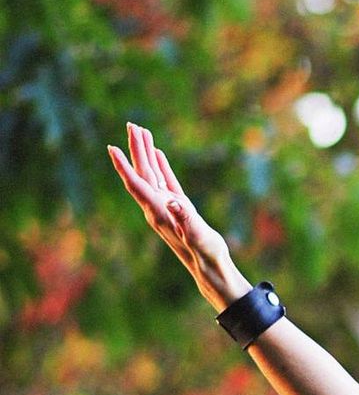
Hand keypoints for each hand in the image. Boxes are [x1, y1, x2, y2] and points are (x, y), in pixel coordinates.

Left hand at [107, 122, 244, 310]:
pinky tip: (157, 153)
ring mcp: (167, 207)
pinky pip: (165, 181)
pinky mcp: (178, 208)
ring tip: (142, 131)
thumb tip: (175, 202)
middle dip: (134, 150)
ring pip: (152, 174)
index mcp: (159, 213)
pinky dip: (160, 165)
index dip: (124, 166)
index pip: (137, 185)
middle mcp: (158, 208)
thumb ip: (187, 219)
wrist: (212, 270)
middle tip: (131, 125)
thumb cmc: (207, 256)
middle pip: (141, 174)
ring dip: (146, 153)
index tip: (111, 148)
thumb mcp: (199, 236)